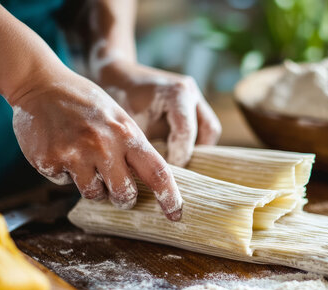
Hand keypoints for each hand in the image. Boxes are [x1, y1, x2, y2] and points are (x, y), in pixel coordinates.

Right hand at [10, 69, 182, 219]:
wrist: (39, 83)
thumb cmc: (85, 102)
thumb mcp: (118, 117)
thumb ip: (133, 147)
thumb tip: (151, 182)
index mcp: (126, 133)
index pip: (157, 172)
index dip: (169, 198)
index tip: (175, 215)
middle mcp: (103, 145)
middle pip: (125, 195)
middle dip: (124, 198)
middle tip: (120, 191)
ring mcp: (74, 155)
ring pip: (94, 194)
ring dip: (93, 186)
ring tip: (85, 160)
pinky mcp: (48, 161)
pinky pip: (65, 183)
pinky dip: (66, 173)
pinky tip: (62, 150)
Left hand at [95, 60, 221, 165]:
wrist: (118, 76)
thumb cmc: (120, 99)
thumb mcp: (130, 125)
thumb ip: (146, 147)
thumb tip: (156, 175)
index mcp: (177, 93)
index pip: (186, 131)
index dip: (179, 156)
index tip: (167, 174)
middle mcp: (191, 92)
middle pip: (209, 130)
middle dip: (196, 153)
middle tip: (178, 170)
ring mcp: (195, 96)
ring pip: (210, 129)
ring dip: (197, 148)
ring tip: (178, 162)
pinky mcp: (194, 103)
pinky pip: (202, 127)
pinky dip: (193, 141)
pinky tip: (175, 152)